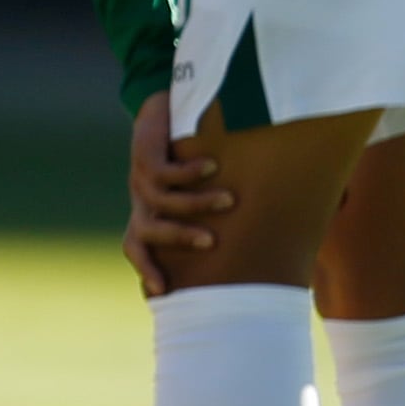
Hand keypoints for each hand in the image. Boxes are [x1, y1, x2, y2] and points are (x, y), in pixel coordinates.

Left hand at [123, 88, 230, 297]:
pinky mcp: (146, 154)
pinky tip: (214, 166)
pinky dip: (190, 171)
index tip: (162, 292)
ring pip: (162, 201)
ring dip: (195, 203)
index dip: (145, 269)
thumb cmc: (190, 162)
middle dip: (179, 238)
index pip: (136, 249)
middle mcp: (142, 202)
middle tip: (211, 242)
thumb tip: (268, 244)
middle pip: (147, 231)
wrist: (161, 113)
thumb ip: (217, 219)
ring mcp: (141, 178)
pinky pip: (166, 169)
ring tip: (229, 199)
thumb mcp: (197, 193)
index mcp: (148, 216)